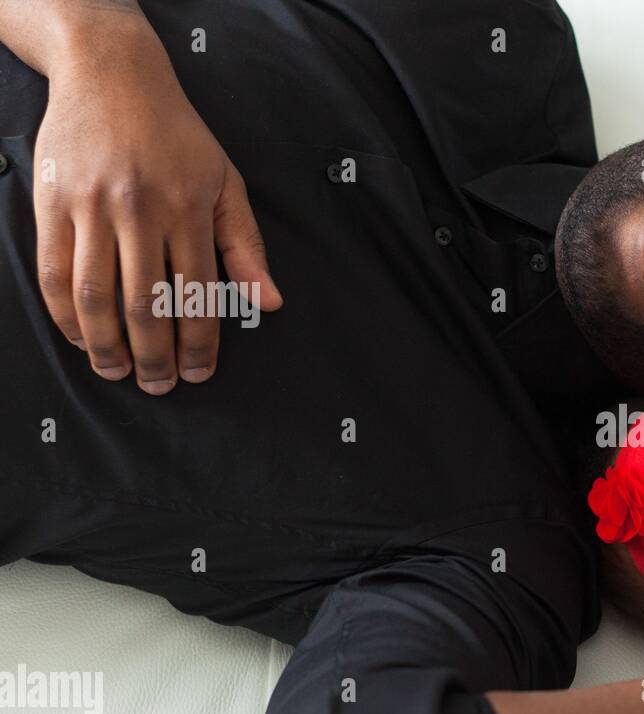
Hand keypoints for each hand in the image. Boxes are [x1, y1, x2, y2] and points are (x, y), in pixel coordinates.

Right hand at [33, 28, 281, 393]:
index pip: (199, 296)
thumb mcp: (225, 184)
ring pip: (96, 295)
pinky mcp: (51, 202)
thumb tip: (270, 303)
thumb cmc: (178, 135)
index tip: (200, 374)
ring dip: (107, 345)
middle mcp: (140, 210)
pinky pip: (55, 271)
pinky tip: (81, 337)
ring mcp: (91, 207)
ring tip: (118, 372)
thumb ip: (246, 247)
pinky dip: (65, 313)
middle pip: (146, 305)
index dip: (201, 344)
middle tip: (159, 386)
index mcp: (188, 210)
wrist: (112, 75)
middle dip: (154, 357)